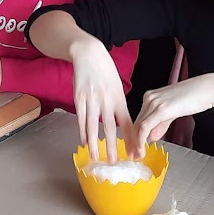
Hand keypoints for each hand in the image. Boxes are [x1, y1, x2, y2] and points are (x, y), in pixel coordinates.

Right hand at [69, 41, 130, 161]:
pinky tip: (83, 141)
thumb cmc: (105, 71)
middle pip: (110, 127)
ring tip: (95, 156)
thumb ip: (118, 104)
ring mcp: (91, 99)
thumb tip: (123, 123)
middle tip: (113, 161)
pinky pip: (81, 117)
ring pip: (93, 125)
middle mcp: (106, 100)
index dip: (131, 138)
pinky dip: (82, 131)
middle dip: (113, 145)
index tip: (134, 152)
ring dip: (95, 142)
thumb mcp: (117, 86)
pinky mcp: (79, 97)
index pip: (127, 122)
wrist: (89, 53)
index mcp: (119, 98)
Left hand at [132, 75, 213, 156]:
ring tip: (138, 155)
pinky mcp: (160, 109)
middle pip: (136, 123)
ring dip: (137, 143)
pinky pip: (145, 127)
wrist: (206, 89)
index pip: (138, 119)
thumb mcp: (173, 112)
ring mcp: (154, 103)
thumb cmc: (194, 98)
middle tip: (134, 155)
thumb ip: (161, 124)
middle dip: (133, 141)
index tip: (135, 148)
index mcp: (150, 96)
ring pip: (138, 126)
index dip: (135, 135)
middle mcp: (149, 98)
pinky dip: (141, 139)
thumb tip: (151, 137)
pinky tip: (142, 148)